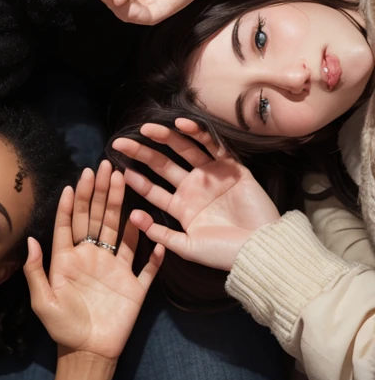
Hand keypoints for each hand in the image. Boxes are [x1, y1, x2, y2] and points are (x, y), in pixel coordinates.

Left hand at [24, 160, 163, 360]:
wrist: (88, 355)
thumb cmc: (62, 327)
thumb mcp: (42, 301)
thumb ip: (36, 271)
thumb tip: (30, 240)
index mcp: (70, 258)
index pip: (71, 223)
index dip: (73, 202)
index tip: (76, 181)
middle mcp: (93, 257)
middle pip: (98, 218)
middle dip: (100, 192)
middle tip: (105, 167)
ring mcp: (116, 268)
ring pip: (121, 230)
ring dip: (122, 206)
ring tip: (124, 180)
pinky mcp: (135, 286)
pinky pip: (146, 265)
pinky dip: (152, 249)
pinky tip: (153, 228)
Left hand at [114, 121, 280, 270]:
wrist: (262, 251)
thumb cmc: (225, 254)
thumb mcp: (187, 247)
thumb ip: (161, 234)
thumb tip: (133, 217)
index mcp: (182, 207)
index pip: (153, 189)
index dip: (136, 179)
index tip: (117, 168)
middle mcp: (194, 188)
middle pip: (163, 165)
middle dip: (142, 152)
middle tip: (121, 142)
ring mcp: (212, 175)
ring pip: (184, 150)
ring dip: (165, 138)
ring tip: (146, 129)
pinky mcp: (231, 166)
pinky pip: (212, 145)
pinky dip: (198, 133)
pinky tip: (181, 125)